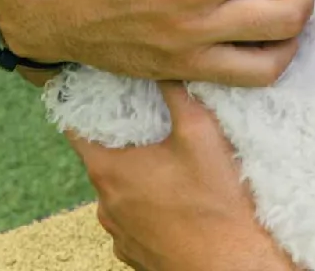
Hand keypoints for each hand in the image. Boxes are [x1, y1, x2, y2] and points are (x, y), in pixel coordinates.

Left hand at [71, 83, 300, 270]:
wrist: (236, 268)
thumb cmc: (218, 205)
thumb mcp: (201, 133)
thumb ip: (178, 92)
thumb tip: (165, 63)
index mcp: (111, 172)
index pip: (77, 128)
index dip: (85, 105)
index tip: (93, 88)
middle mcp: (106, 206)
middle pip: (103, 160)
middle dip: (124, 140)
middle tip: (151, 122)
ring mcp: (120, 235)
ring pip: (121, 192)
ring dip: (139, 177)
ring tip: (173, 164)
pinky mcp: (138, 254)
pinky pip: (136, 220)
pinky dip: (150, 206)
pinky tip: (180, 199)